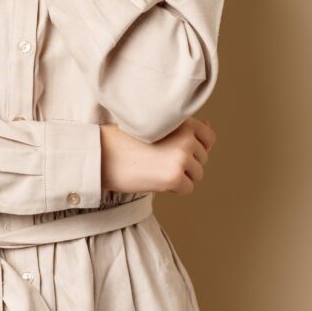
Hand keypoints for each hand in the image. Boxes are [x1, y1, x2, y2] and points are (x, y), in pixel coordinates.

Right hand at [101, 117, 215, 195]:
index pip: (208, 137)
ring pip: (196, 174)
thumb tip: (210, 126)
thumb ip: (185, 128)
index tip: (177, 151)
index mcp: (182, 121)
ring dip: (179, 177)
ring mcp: (182, 157)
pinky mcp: (175, 176)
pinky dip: (173, 189)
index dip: (196, 148)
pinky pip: (187, 189)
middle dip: (184, 164)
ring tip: (155, 169)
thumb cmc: (124, 141)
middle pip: (202, 159)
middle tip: (157, 160)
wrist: (101, 155)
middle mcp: (186, 137)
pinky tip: (154, 179)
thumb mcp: (156, 127)